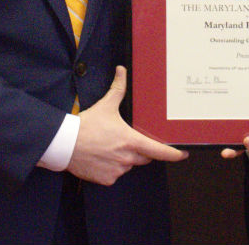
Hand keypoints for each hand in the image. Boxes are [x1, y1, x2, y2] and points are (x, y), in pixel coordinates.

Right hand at [67, 66, 187, 185]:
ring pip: (128, 165)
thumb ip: (118, 88)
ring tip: (108, 146)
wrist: (65, 144)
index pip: (158, 150)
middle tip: (128, 140)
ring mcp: (117, 170)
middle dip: (141, 150)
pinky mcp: (106, 180)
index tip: (183, 154)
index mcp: (130, 141)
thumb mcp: (106, 105)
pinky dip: (111, 167)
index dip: (173, 154)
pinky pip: (115, 174)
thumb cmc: (87, 124)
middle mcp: (126, 158)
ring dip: (124, 158)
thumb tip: (122, 70)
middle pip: (144, 157)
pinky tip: (101, 157)